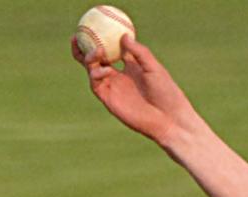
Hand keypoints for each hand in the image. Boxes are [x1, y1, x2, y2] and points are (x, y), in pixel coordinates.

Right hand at [71, 34, 201, 146]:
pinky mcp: (109, 99)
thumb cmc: (167, 93)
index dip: (102, 38)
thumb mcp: (154, 68)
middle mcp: (118, 76)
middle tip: (78, 35)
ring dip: (90, 58)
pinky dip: (96, 73)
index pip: (112, 49)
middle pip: (95, 58)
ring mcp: (112, 87)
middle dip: (84, 46)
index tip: (96, 25)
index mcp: (130, 66)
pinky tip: (106, 69)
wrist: (169, 119)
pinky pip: (95, 83)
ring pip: (91, 69)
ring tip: (98, 51)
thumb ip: (139, 52)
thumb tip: (124, 36)